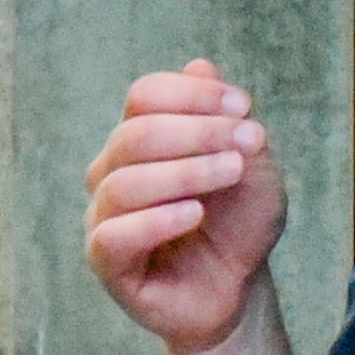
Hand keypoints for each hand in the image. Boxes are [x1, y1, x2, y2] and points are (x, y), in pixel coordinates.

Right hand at [87, 60, 292, 354]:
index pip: (144, 96)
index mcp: (140, 141)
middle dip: (197, 132)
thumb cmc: (239, 224)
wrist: (238, 288)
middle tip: (248, 143)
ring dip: (185, 171)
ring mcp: (104, 217)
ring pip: (123, 182)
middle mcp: (112, 173)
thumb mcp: (250, 165)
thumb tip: (200, 66)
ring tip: (230, 174)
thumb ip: (225, 120)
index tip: (243, 107)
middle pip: (134, 134)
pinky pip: (113, 235)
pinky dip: (156, 221)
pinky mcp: (106, 263)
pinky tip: (195, 215)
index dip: (192, 94)